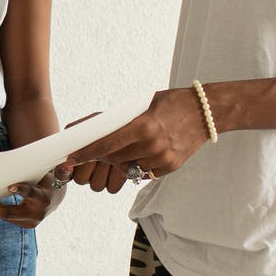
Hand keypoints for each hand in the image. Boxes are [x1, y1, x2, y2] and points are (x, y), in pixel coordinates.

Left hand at [0, 167, 69, 228]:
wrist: (55, 198)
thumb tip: (69, 163)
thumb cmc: (50, 180)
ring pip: (4, 216)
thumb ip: (62, 170)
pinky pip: (3, 218)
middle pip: (11, 212)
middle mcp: (36, 214)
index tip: (10, 187)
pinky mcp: (21, 224)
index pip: (32, 194)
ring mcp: (28, 222)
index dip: (21, 190)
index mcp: (44, 198)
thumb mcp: (57, 174)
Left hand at [64, 87, 209, 183]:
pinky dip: (137, 165)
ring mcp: (163, 158)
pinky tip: (141, 153)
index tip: (69, 159)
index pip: (106, 145)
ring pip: (127, 167)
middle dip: (100, 157)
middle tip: (90, 153)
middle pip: (114, 159)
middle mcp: (152, 145)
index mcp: (143, 126)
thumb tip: (89, 129)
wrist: (206, 111)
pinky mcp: (171, 167)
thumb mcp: (142, 106)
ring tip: (125, 147)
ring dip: (119, 161)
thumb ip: (118, 120)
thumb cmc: (170, 103)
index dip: (85, 153)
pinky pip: (144, 172)